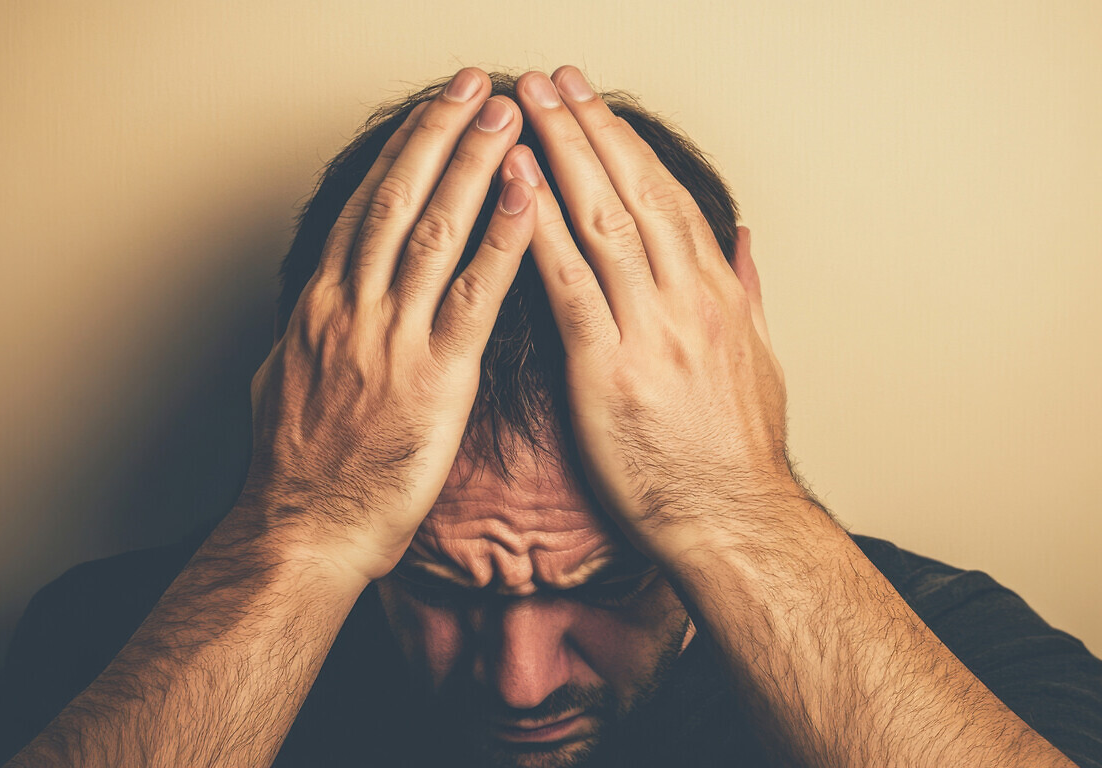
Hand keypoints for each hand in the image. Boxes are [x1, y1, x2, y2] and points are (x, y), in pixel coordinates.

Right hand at [243, 69, 535, 581]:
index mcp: (320, 305)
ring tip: (509, 115)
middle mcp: (352, 306)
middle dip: (441, 133)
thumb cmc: (298, 470)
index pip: (365, 208)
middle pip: (399, 198)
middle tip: (477, 84)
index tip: (433, 112)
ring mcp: (391, 339)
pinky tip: (530, 196)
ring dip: (475, 164)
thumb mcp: (282, 383)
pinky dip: (504, 239)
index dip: (403, 153)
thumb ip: (305, 336)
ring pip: (436, 229)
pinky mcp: (434, 378)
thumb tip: (308, 311)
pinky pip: (475, 295)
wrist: (304, 532)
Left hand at [508, 67, 794, 558]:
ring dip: (560, 155)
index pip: (668, 198)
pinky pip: (568, 285)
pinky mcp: (607, 369)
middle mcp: (686, 298)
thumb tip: (744, 243)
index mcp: (715, 295)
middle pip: (633, 190)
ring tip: (526, 104)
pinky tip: (515, 188)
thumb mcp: (761, 361)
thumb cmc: (738, 454)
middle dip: (589, 126)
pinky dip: (539, 229)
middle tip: (553, 76)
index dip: (627, 144)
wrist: (733, 520)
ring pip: (601, 220)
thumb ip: (748, 293)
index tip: (596, 105)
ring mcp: (649, 329)